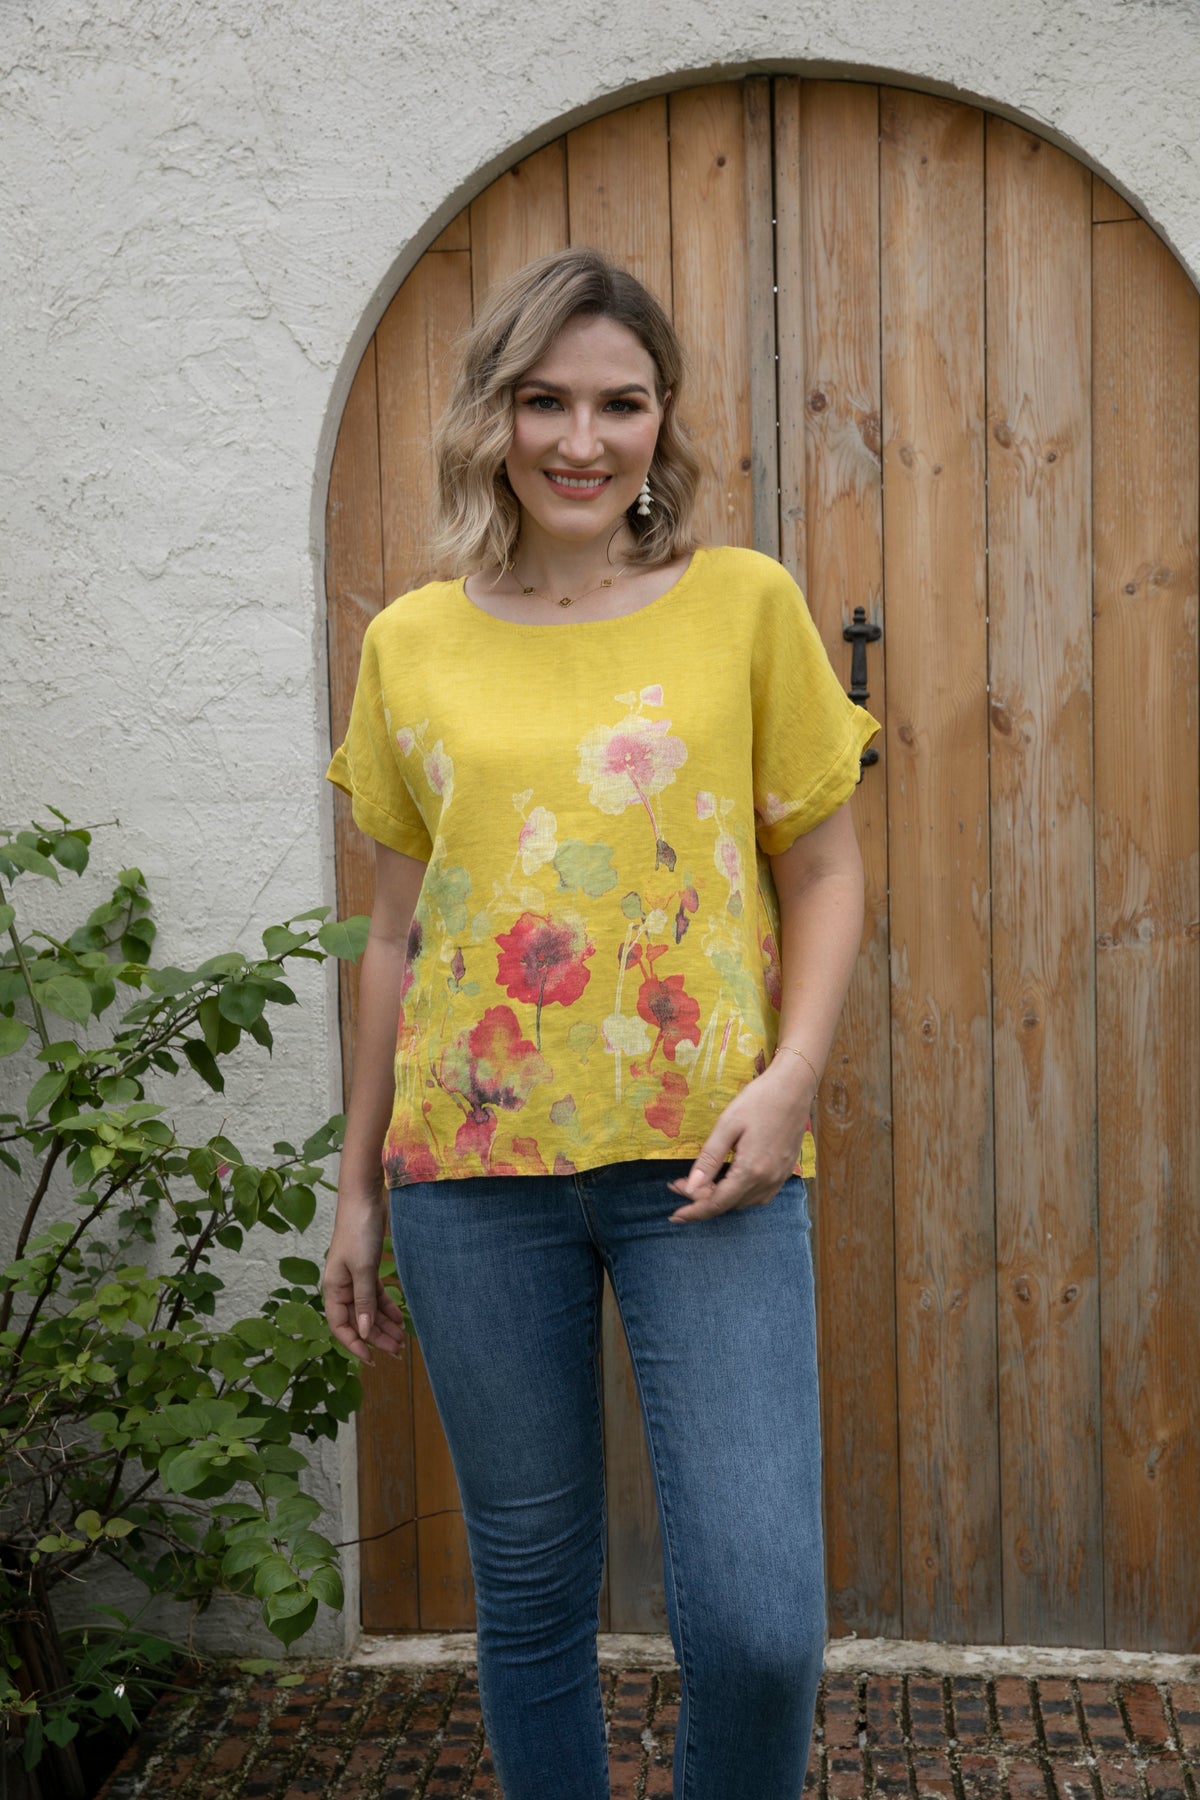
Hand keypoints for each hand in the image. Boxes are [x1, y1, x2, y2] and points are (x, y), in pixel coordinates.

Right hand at [321, 1202, 407, 1366]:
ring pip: (368, 1310)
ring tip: (401, 1340)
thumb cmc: (358, 1232)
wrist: (364, 1200)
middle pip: (357, 1321)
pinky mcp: (367, 1270)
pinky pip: (376, 1296)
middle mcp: (342, 1288)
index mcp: (333, 1290)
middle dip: (375, 1338)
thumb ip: (363, 1300)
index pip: (339, 1327)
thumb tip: (362, 1332)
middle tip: (397, 1352)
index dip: (354, 1345)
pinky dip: (387, 1308)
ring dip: (384, 1326)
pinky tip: (400, 1319)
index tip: (372, 1359)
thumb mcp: (363, 1268)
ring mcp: (354, 1279)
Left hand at [667, 1058, 813, 1221]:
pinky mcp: (785, 1172)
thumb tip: (690, 1188)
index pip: (717, 1203)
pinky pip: (759, 1195)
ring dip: (720, 1197)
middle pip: (729, 1204)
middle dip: (701, 1200)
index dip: (694, 1211)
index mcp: (751, 1170)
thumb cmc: (759, 1100)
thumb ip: (709, 1159)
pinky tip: (729, 1182)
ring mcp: (779, 1178)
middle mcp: (767, 1180)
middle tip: (678, 1184)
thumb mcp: (727, 1125)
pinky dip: (739, 1195)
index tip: (674, 1215)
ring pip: (743, 1202)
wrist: (794, 1088)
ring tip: (701, 1181)